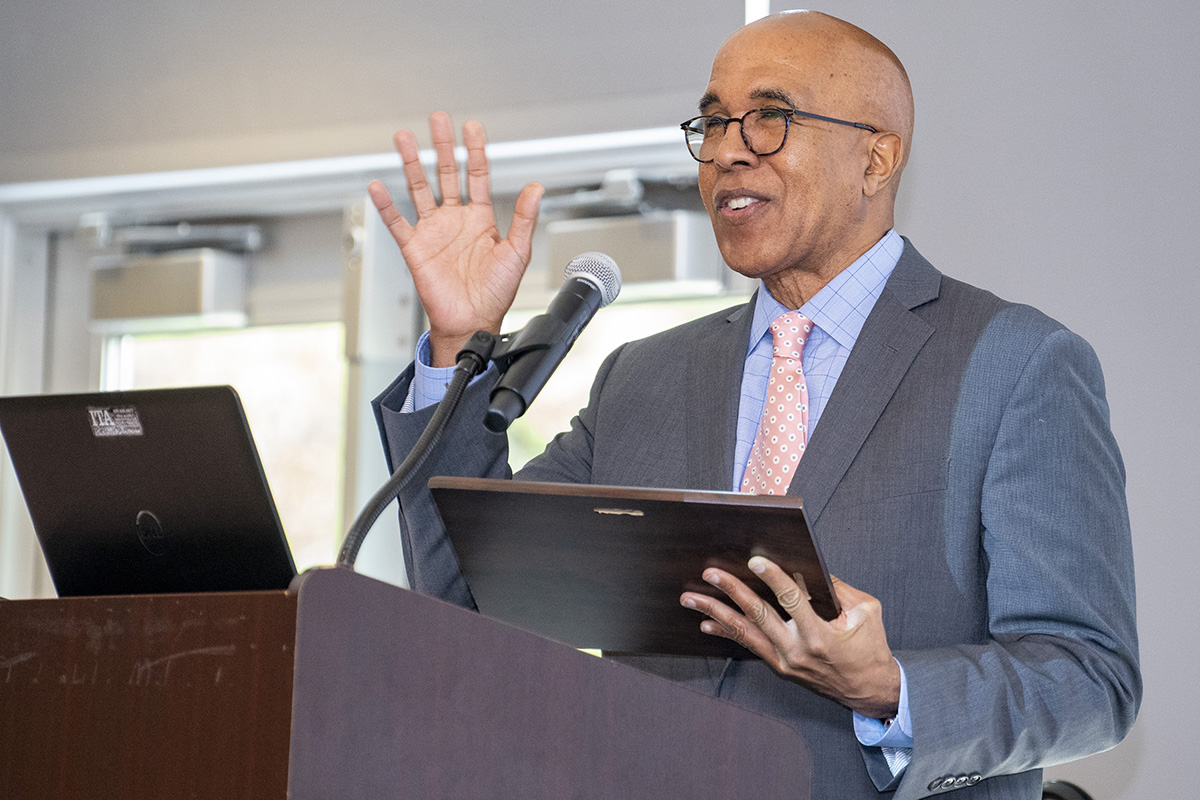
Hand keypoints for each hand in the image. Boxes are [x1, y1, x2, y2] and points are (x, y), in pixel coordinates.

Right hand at [368, 111, 543, 366]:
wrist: (472, 322)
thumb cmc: (495, 293)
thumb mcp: (517, 252)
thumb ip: (525, 217)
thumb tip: (537, 186)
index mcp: (481, 219)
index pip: (478, 176)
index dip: (475, 151)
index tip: (472, 127)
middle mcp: (456, 220)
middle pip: (447, 173)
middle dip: (443, 146)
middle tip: (438, 119)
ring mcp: (434, 232)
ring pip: (420, 189)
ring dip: (412, 164)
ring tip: (404, 138)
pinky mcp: (415, 248)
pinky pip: (397, 223)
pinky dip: (386, 205)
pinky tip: (378, 186)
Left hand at [680, 557, 900, 718]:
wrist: (869, 690)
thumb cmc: (870, 648)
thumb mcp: (865, 612)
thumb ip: (837, 588)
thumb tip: (810, 565)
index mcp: (820, 635)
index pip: (792, 600)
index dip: (773, 578)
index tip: (755, 561)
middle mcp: (798, 650)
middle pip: (758, 615)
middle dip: (732, 592)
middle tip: (711, 575)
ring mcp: (785, 662)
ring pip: (745, 633)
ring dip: (716, 613)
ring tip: (692, 599)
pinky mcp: (780, 668)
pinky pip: (749, 646)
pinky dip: (728, 632)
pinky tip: (708, 622)